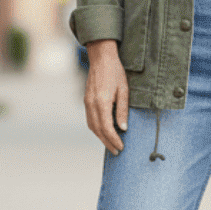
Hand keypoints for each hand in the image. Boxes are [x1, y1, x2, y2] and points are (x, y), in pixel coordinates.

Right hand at [83, 39, 128, 153]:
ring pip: (91, 126)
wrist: (101, 58)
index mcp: (102, 101)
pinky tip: (104, 132)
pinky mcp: (86, 100)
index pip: (106, 127)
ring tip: (111, 145)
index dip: (113, 139)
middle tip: (117, 151)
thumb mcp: (124, 90)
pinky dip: (96, 129)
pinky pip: (90, 119)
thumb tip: (123, 128)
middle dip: (107, 142)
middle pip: (97, 130)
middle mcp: (91, 104)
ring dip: (100, 137)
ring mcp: (87, 102)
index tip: (121, 147)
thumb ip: (123, 110)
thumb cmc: (115, 72)